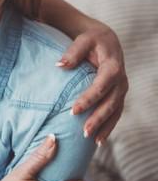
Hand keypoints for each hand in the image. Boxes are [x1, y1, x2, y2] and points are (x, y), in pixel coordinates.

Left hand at [57, 20, 127, 143]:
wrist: (106, 40)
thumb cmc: (90, 40)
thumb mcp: (82, 41)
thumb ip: (72, 53)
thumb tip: (59, 65)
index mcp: (112, 66)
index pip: (101, 86)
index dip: (89, 99)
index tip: (73, 111)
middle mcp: (121, 80)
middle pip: (110, 102)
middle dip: (98, 118)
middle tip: (83, 132)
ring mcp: (121, 89)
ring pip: (115, 111)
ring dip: (105, 126)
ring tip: (92, 141)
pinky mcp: (118, 96)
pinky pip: (116, 114)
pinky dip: (109, 127)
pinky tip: (99, 140)